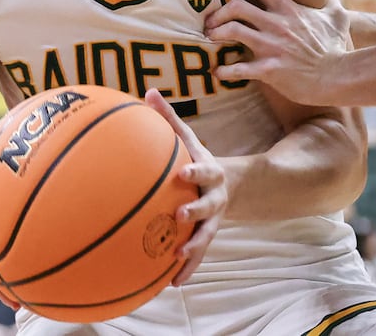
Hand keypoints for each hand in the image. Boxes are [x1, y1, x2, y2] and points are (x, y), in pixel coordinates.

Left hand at [145, 89, 227, 285]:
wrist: (229, 184)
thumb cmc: (195, 158)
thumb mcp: (187, 138)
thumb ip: (168, 119)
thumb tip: (147, 91)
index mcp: (209, 172)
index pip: (204, 170)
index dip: (196, 172)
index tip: (183, 173)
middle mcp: (215, 198)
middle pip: (209, 206)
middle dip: (196, 211)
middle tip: (179, 215)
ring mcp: (212, 220)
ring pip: (205, 236)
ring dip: (194, 249)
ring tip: (177, 259)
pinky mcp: (205, 237)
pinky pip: (197, 255)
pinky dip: (187, 269)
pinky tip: (171, 284)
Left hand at [204, 0, 351, 104]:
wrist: (337, 77)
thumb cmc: (335, 47)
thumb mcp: (337, 17)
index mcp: (289, 9)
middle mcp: (277, 24)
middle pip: (236, 6)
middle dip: (219, 12)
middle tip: (212, 21)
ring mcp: (271, 47)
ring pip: (232, 31)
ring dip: (216, 34)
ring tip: (210, 39)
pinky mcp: (268, 70)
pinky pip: (237, 69)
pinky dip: (223, 70)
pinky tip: (218, 72)